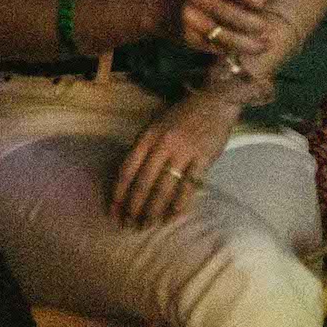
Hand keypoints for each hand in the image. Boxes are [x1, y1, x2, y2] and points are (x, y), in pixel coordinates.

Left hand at [111, 93, 237, 226]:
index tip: (113, 210)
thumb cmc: (182, 115)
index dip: (118, 192)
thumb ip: (143, 148)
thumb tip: (129, 178)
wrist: (214, 101)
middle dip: (133, 207)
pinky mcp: (203, 159)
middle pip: (143, 183)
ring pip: (163, 188)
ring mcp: (183, 152)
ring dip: (153, 211)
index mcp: (147, 135)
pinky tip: (171, 217)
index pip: (127, 169)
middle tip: (127, 225)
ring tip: (146, 225)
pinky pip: (188, 187)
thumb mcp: (156, 125)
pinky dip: (179, 205)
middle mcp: (163, 144)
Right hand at [176, 0, 270, 60]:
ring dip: (249, 44)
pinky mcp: (189, 39)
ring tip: (263, 45)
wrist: (159, 6)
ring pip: (228, 37)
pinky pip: (217, 47)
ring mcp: (192, 20)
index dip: (256, 0)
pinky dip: (232, 49)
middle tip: (267, 30)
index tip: (262, 5)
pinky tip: (242, 49)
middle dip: (256, 25)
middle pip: (236, 16)